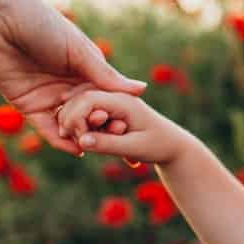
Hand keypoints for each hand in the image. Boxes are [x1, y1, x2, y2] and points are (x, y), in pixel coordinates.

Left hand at [0, 0, 145, 156]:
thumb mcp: (78, 51)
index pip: (105, 96)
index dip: (115, 110)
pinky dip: (59, 139)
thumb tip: (141, 90)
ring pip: (69, 122)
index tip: (127, 124)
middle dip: (100, 126)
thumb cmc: (41, 24)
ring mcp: (48, 95)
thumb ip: (106, 75)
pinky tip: (75, 149)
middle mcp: (68, 84)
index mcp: (84, 68)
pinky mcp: (26, 104)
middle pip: (88, 112)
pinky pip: (46, 126)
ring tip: (96, 147)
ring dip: (81, 135)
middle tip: (113, 139)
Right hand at [53, 87, 188, 166]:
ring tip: (81, 147)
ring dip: (74, 125)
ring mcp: (108, 101)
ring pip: (78, 106)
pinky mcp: (105, 110)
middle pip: (78, 100)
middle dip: (70, 121)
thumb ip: (108, 144)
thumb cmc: (159, 145)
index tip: (78, 140)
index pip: (87, 99)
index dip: (75, 118)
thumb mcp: (135, 147)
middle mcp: (113, 96)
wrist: (174, 145)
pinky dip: (80, 127)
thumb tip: (81, 142)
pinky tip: (85, 144)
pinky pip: (84, 114)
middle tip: (76, 145)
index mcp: (122, 99)